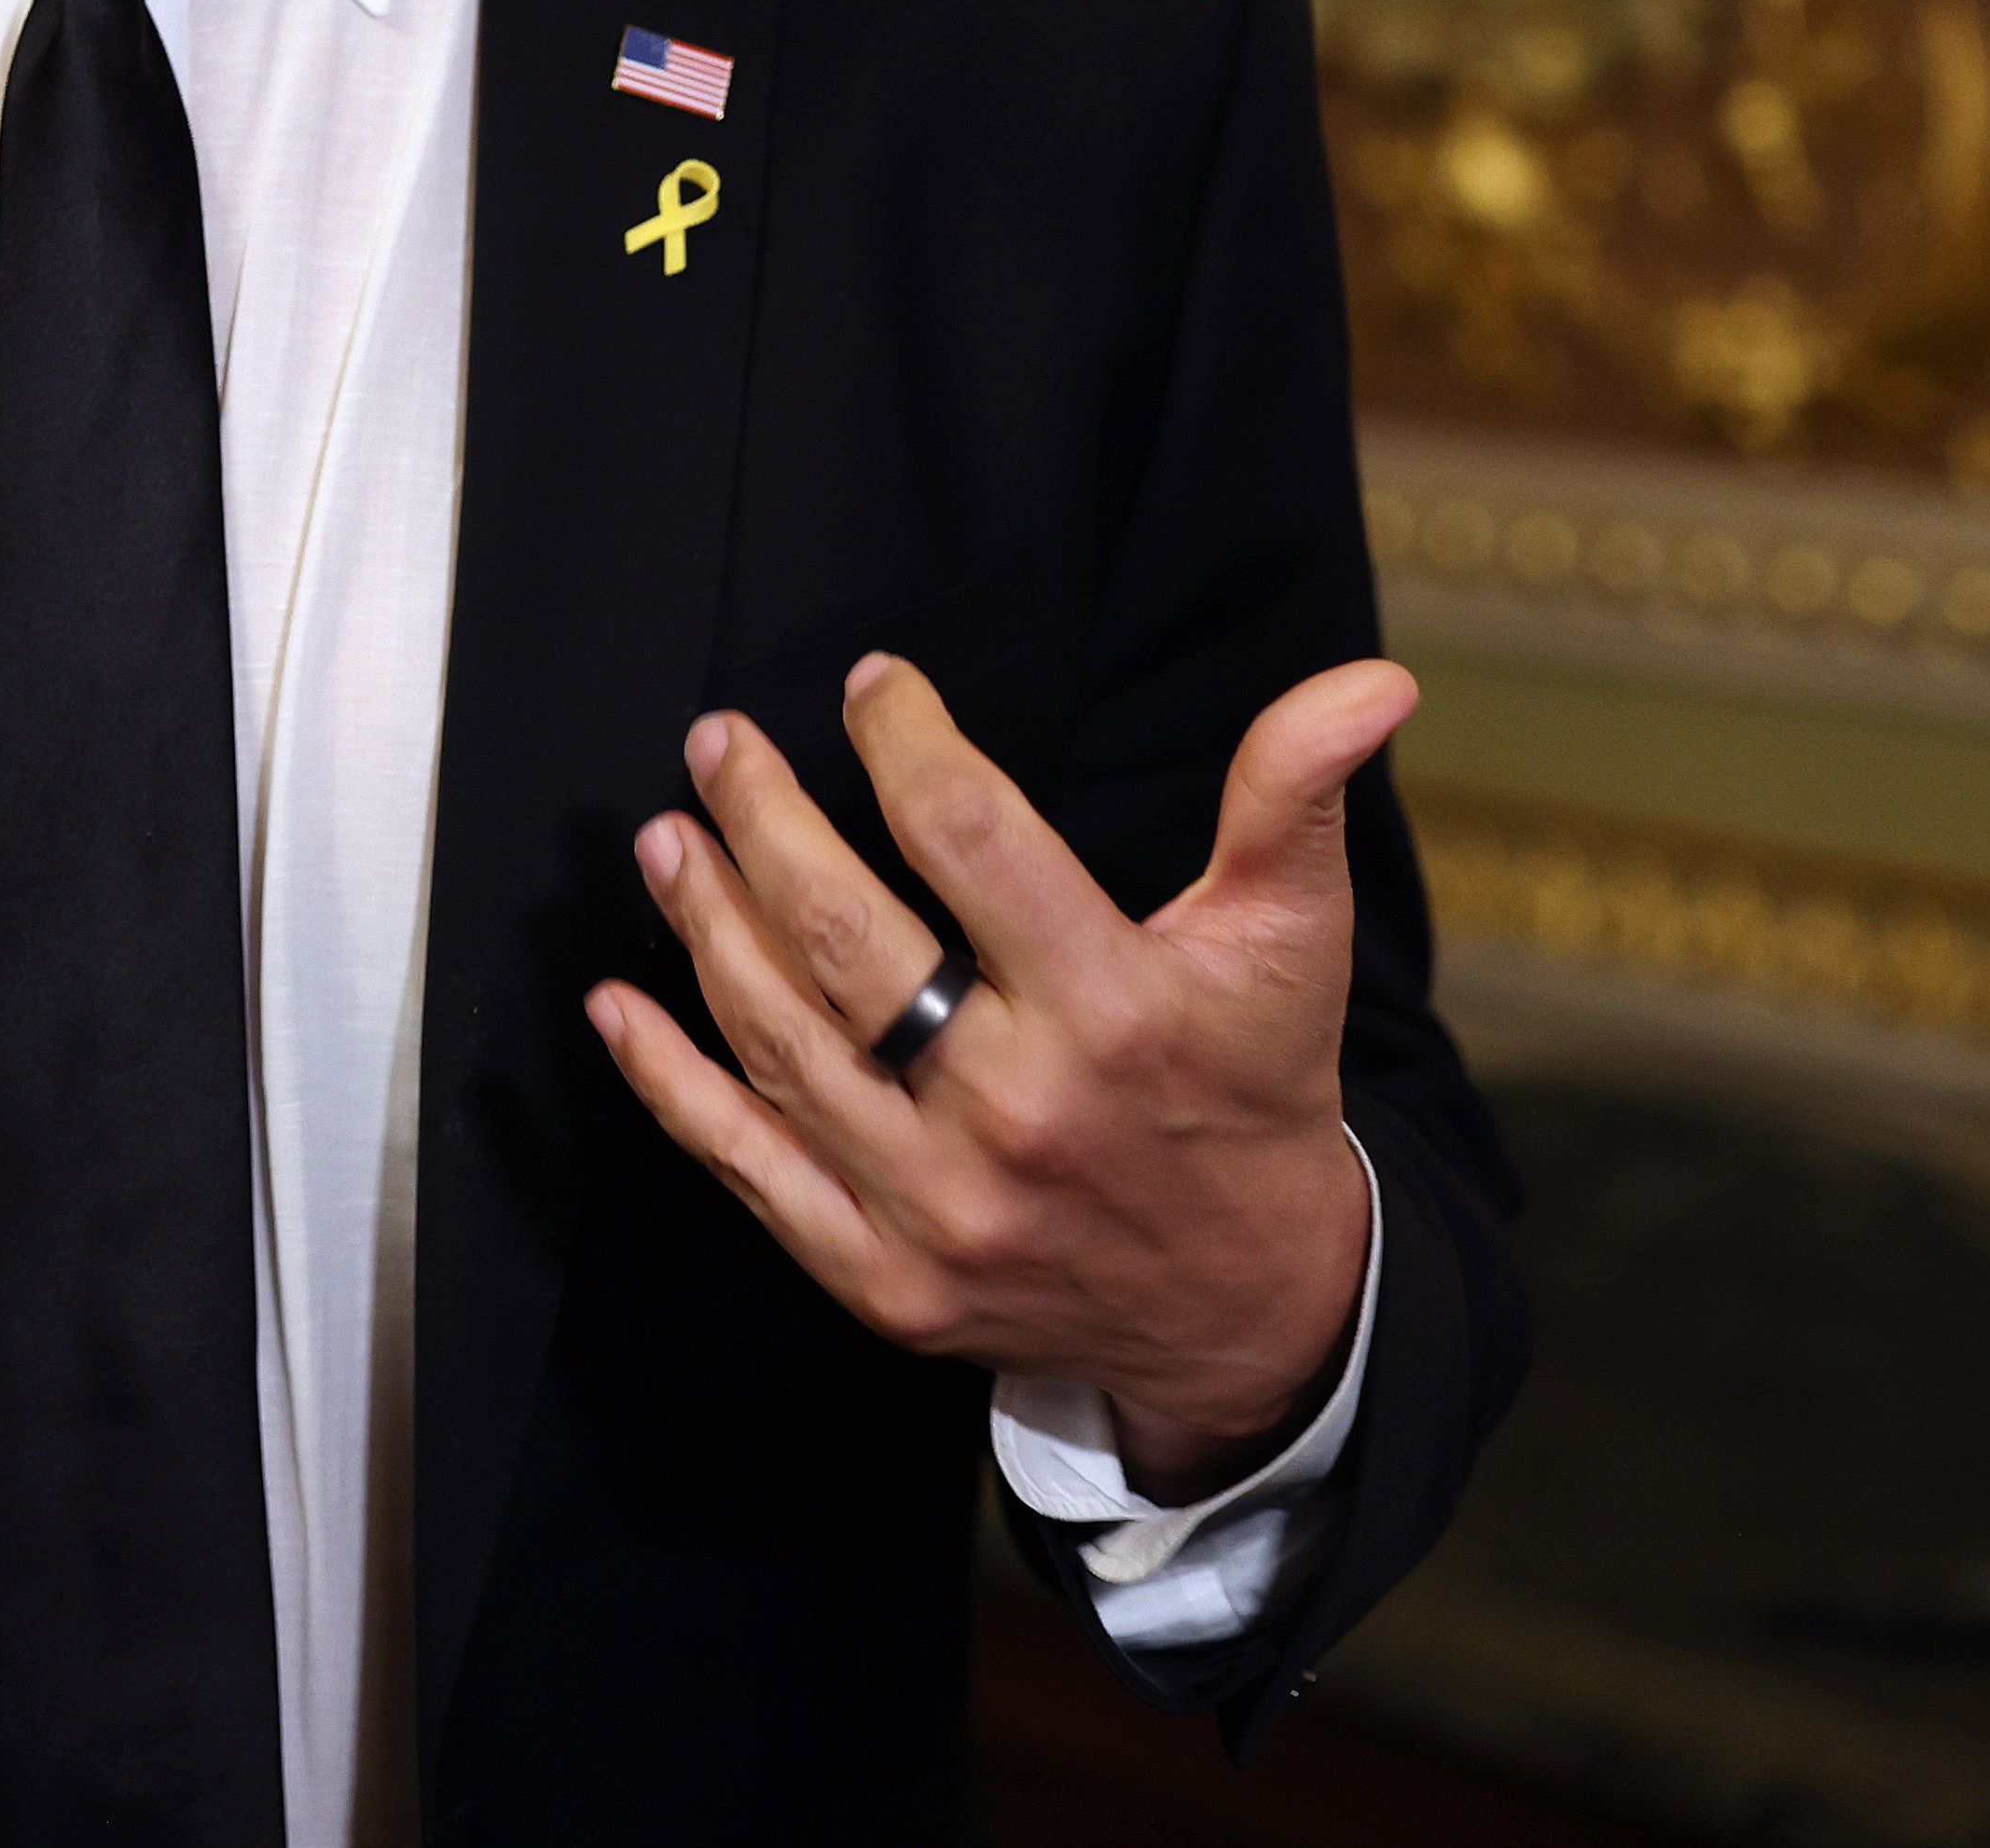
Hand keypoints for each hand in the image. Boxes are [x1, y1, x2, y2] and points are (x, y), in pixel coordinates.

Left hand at [587, 652, 1404, 1493]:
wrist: (1250, 1309)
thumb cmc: (1253, 1088)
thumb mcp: (1293, 940)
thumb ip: (1294, 798)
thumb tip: (1371, 679)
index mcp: (1117, 1011)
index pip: (970, 838)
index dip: (905, 741)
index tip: (872, 687)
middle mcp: (1020, 1111)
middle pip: (847, 941)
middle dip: (764, 822)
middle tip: (717, 743)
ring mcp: (941, 1207)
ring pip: (782, 1044)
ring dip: (704, 929)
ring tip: (667, 838)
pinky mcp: (887, 1281)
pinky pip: (750, 1168)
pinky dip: (670, 1084)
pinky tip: (618, 1005)